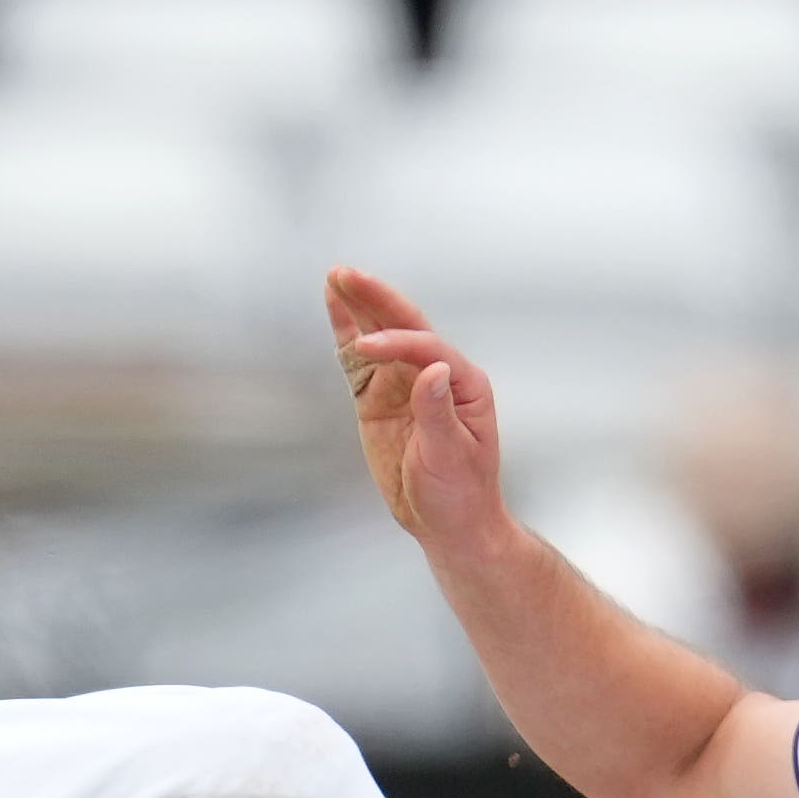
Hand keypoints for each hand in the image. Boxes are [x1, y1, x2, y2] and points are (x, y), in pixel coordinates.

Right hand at [324, 266, 506, 543]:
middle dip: (375, 299)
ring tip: (335, 277)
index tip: (367, 346)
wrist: (448, 523)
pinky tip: (335, 308)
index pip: (427, 349)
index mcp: (463, 384)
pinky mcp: (380, 399)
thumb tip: (433, 369)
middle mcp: (435, 376)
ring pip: (380, 336)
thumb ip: (438, 412)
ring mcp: (405, 385)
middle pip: (404, 327)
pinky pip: (360, 362)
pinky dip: (347, 334)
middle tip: (346, 274)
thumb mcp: (452, 456)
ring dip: (358, 307)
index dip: (397, 343)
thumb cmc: (461, 493)